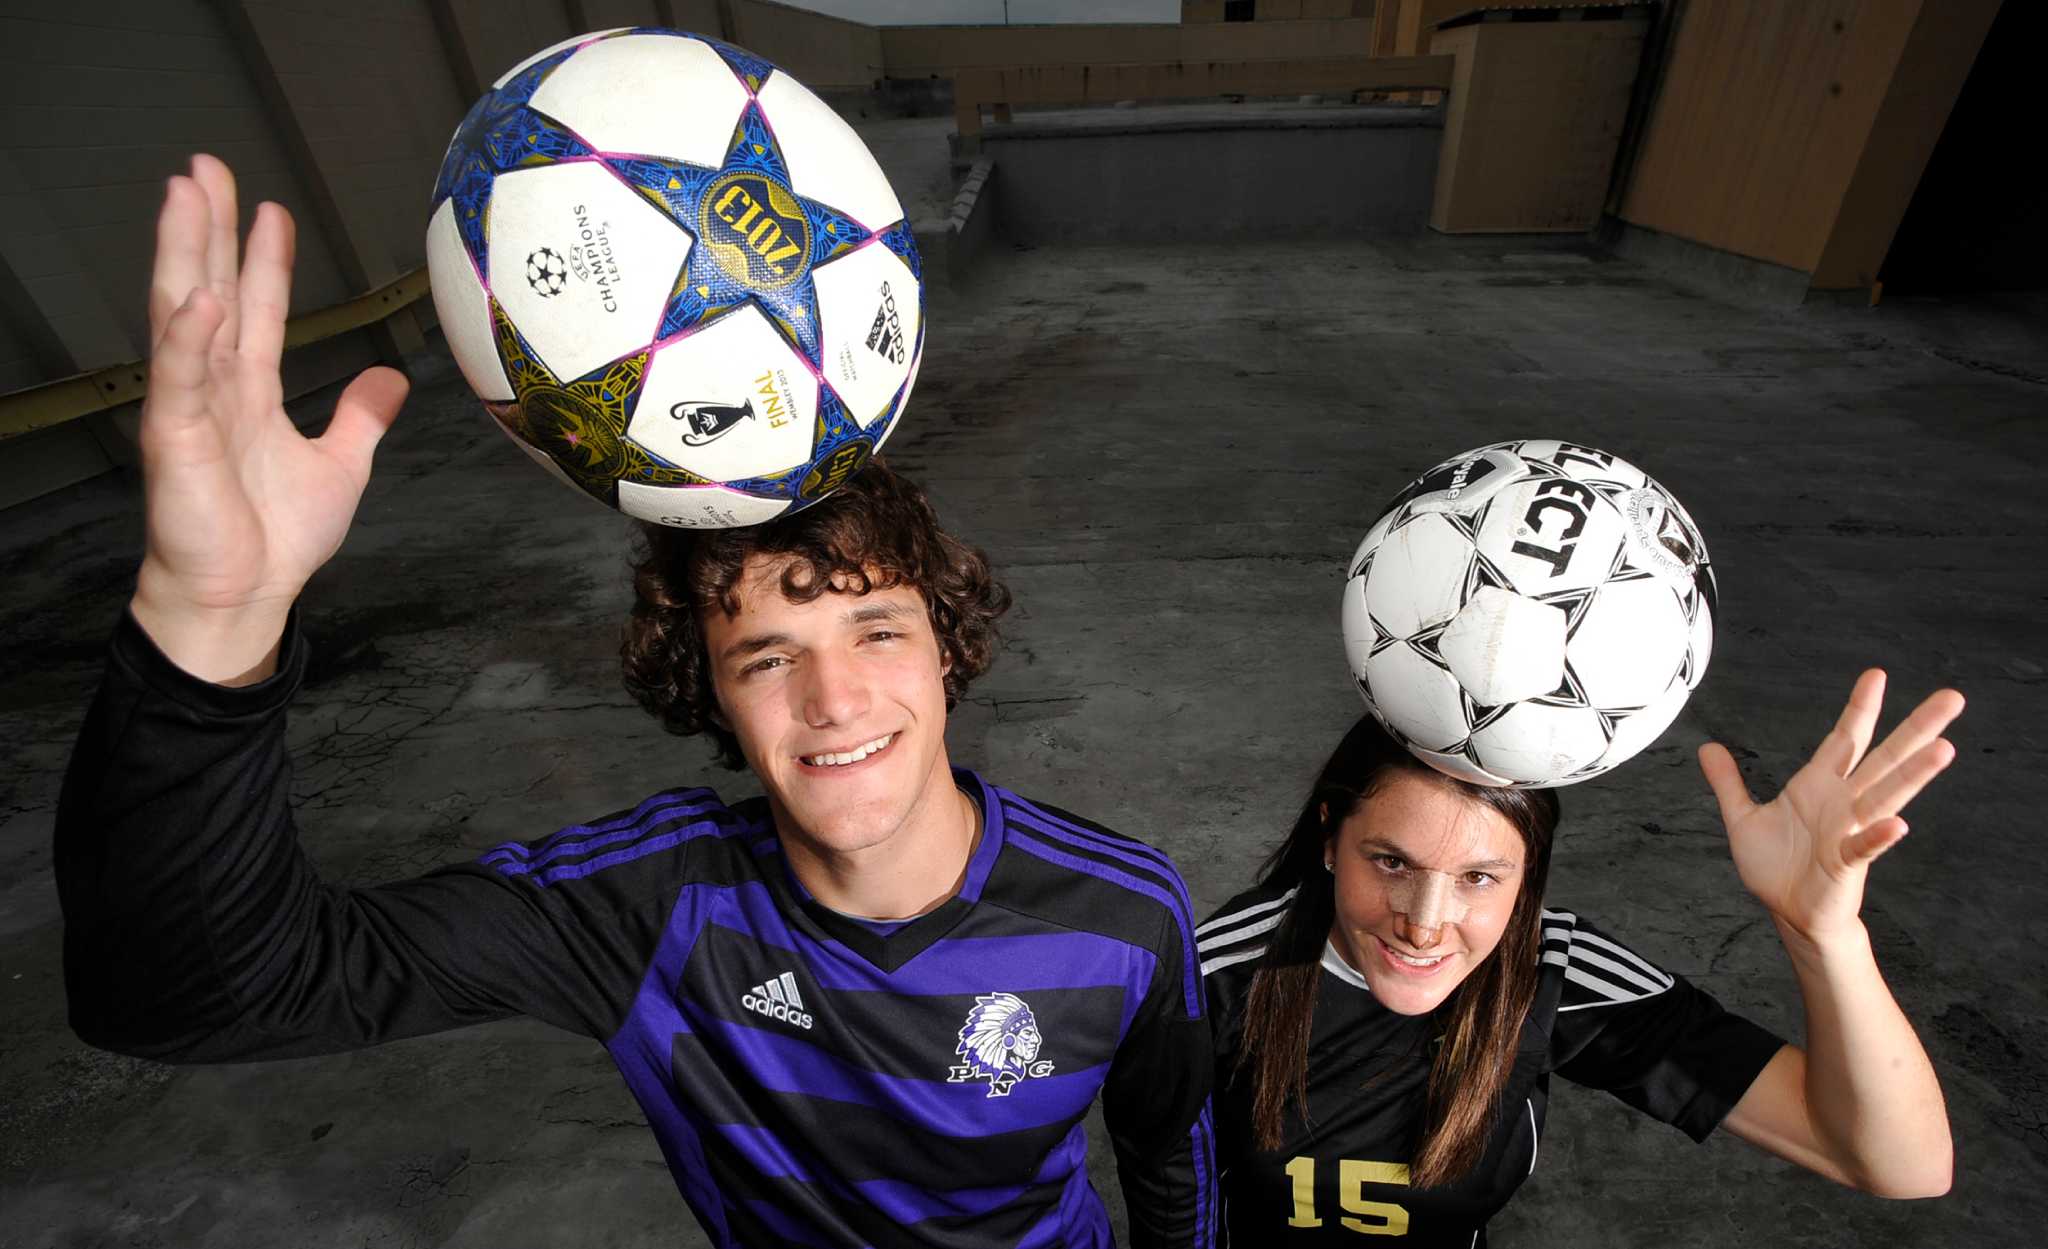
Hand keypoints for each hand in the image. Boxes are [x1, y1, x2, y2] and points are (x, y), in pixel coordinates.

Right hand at [132, 155, 408, 681]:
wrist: (243, 598)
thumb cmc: (274, 540)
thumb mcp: (340, 466)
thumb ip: (359, 418)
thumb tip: (390, 377)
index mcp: (247, 390)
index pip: (255, 305)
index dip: (262, 257)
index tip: (271, 209)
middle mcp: (213, 387)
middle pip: (209, 289)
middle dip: (208, 229)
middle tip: (206, 167)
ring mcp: (190, 409)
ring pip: (183, 315)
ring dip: (185, 254)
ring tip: (186, 197)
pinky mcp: (176, 442)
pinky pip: (180, 382)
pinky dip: (188, 340)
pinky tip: (198, 299)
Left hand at [1698, 670, 1962, 943]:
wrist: (1788, 912)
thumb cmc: (1776, 868)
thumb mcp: (1742, 818)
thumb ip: (1728, 783)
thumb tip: (1707, 749)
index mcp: (1819, 786)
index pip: (1846, 738)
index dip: (1860, 707)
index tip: (1877, 675)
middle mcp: (1843, 802)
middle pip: (1885, 757)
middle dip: (1917, 728)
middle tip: (1952, 698)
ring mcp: (1849, 831)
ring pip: (1886, 796)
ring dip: (1914, 773)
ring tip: (1944, 748)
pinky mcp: (1846, 863)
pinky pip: (1865, 847)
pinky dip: (1879, 836)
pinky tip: (1897, 824)